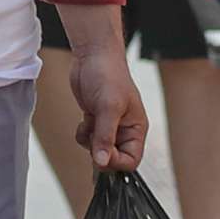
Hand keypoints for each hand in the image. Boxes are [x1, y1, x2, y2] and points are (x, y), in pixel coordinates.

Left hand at [69, 47, 148, 170]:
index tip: (101, 152)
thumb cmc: (108, 75)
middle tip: (93, 134)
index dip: (115, 161)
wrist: (93, 56)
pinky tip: (84, 119)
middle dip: (100, 151)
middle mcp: (124, 130)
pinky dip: (83, 134)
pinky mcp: (95, 120)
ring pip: (98, 150)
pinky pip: (88, 139)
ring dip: (89, 142)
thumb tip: (102, 162)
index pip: (131, 160)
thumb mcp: (108, 107)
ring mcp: (109, 126)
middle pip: (113, 158)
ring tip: (89, 123)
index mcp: (136, 129)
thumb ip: (105, 136)